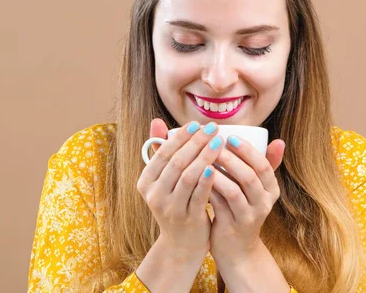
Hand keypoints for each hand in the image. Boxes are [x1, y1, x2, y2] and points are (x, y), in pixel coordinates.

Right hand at [137, 119, 222, 262]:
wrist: (181, 244)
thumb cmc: (175, 203)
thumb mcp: (163, 180)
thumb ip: (161, 152)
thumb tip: (156, 121)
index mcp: (146, 182)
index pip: (163, 153)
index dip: (180, 137)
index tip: (197, 124)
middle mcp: (154, 194)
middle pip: (176, 162)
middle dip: (196, 142)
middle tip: (213, 128)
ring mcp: (170, 208)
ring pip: (187, 176)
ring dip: (204, 157)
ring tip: (219, 143)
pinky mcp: (187, 219)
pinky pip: (198, 195)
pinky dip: (207, 180)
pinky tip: (217, 167)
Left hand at [208, 136, 284, 263]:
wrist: (236, 248)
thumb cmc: (240, 208)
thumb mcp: (254, 188)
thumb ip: (260, 166)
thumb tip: (278, 140)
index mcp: (271, 189)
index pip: (264, 165)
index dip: (247, 150)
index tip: (229, 136)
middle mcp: (264, 203)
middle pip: (250, 176)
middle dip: (231, 158)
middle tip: (214, 144)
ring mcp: (249, 216)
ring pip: (234, 191)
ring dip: (219, 173)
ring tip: (204, 159)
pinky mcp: (232, 226)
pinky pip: (219, 204)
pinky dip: (209, 189)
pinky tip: (198, 177)